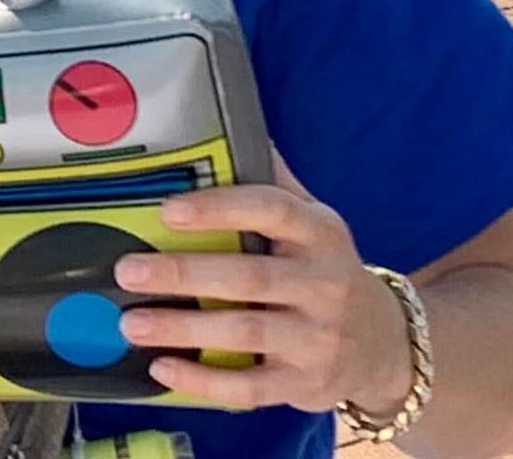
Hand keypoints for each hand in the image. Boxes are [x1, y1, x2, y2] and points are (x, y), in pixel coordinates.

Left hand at [115, 154, 412, 415]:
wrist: (385, 342)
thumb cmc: (324, 269)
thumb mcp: (313, 222)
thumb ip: (273, 181)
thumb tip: (226, 122)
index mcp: (321, 234)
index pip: (273, 210)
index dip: (221, 208)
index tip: (168, 210)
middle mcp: (325, 285)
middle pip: (249, 277)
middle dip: (184, 274)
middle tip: (127, 271)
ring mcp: (318, 339)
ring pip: (244, 334)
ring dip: (183, 329)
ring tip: (129, 324)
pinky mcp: (305, 385)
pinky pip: (251, 389)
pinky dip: (204, 382)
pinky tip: (162, 369)